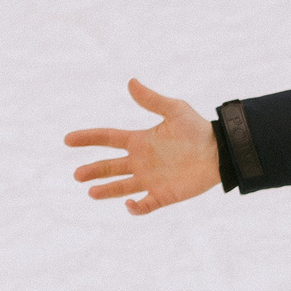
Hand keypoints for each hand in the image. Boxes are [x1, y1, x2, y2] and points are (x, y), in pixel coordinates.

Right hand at [64, 79, 219, 213]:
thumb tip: (131, 82)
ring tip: (91, 193)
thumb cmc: (199, 129)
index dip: (87, 138)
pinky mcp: (165, 194)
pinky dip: (136, 208)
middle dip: (93, 171)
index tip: (68, 140)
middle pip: (110, 166)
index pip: (107, 139)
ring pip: (123, 187)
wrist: (222, 152)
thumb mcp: (175, 110)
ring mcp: (152, 178)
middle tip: (77, 175)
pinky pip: (147, 204)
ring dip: (107, 190)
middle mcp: (141, 161)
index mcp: (140, 140)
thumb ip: (152, 100)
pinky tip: (129, 205)